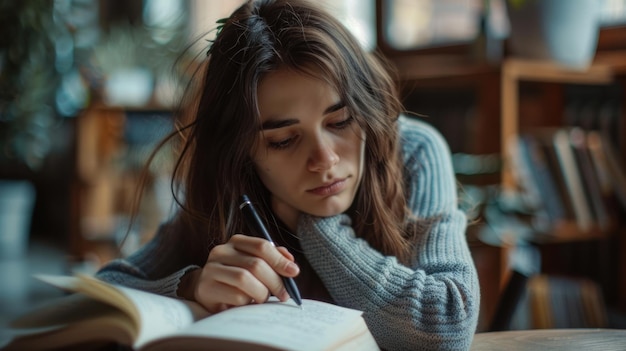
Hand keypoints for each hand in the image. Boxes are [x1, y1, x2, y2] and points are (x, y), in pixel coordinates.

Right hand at [178, 234, 299, 312]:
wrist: (207, 291)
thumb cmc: (237, 278)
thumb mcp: (255, 264)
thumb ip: (273, 259)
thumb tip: (291, 262)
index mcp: (236, 241)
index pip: (261, 246)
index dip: (280, 260)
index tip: (294, 272)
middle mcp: (221, 251)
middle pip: (256, 264)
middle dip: (275, 281)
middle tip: (284, 294)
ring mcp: (211, 269)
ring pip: (245, 279)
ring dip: (261, 293)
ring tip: (264, 299)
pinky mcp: (206, 288)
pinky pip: (235, 296)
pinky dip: (247, 302)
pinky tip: (247, 303)